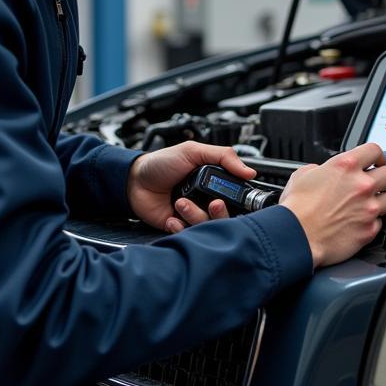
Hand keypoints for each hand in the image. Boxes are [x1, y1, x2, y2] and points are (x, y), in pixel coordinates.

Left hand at [127, 141, 256, 233]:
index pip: (235, 196)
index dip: (237, 200)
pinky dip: (180, 226)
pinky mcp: (179, 227)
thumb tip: (250, 171)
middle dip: (219, 212)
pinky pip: (188, 234)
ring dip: (194, 215)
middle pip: (224, 215)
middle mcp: (206, 199)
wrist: (135, 181)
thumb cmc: (162, 163)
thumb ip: (224, 157)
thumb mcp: (193, 151)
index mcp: (214, 182)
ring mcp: (193, 214)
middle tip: (212, 203)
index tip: (227, 197)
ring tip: (180, 202)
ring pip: (207, 225)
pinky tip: (172, 217)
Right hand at [279, 143, 385, 267]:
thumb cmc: (296, 209)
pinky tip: (358, 223)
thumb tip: (324, 171)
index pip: (374, 150)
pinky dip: (371, 222)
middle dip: (381, 178)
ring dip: (381, 201)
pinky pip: (380, 222)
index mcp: (345, 166)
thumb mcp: (302, 175)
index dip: (377, 155)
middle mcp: (361, 185)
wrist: (295, 237)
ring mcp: (368, 208)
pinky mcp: (369, 230)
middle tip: (372, 184)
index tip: (376, 161)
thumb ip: (320, 169)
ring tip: (368, 205)